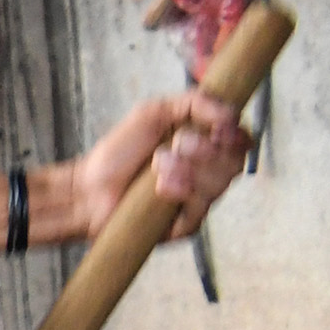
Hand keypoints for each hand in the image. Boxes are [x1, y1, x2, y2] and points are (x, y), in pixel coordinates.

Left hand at [59, 86, 252, 240]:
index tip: (217, 129)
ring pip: (220, 185)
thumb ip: (194, 103)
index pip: (242, 141)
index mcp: (206, 146)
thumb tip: (231, 114)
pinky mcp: (183, 226)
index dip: (235, 135)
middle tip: (175, 144)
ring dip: (190, 169)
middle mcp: (207, 174)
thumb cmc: (119, 152)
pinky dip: (182, 192)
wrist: (87, 188)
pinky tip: (160, 188)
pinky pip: (200, 211)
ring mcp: (196, 201)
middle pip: (235, 163)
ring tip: (158, 164)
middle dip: (206, 150)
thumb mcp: (155, 112)